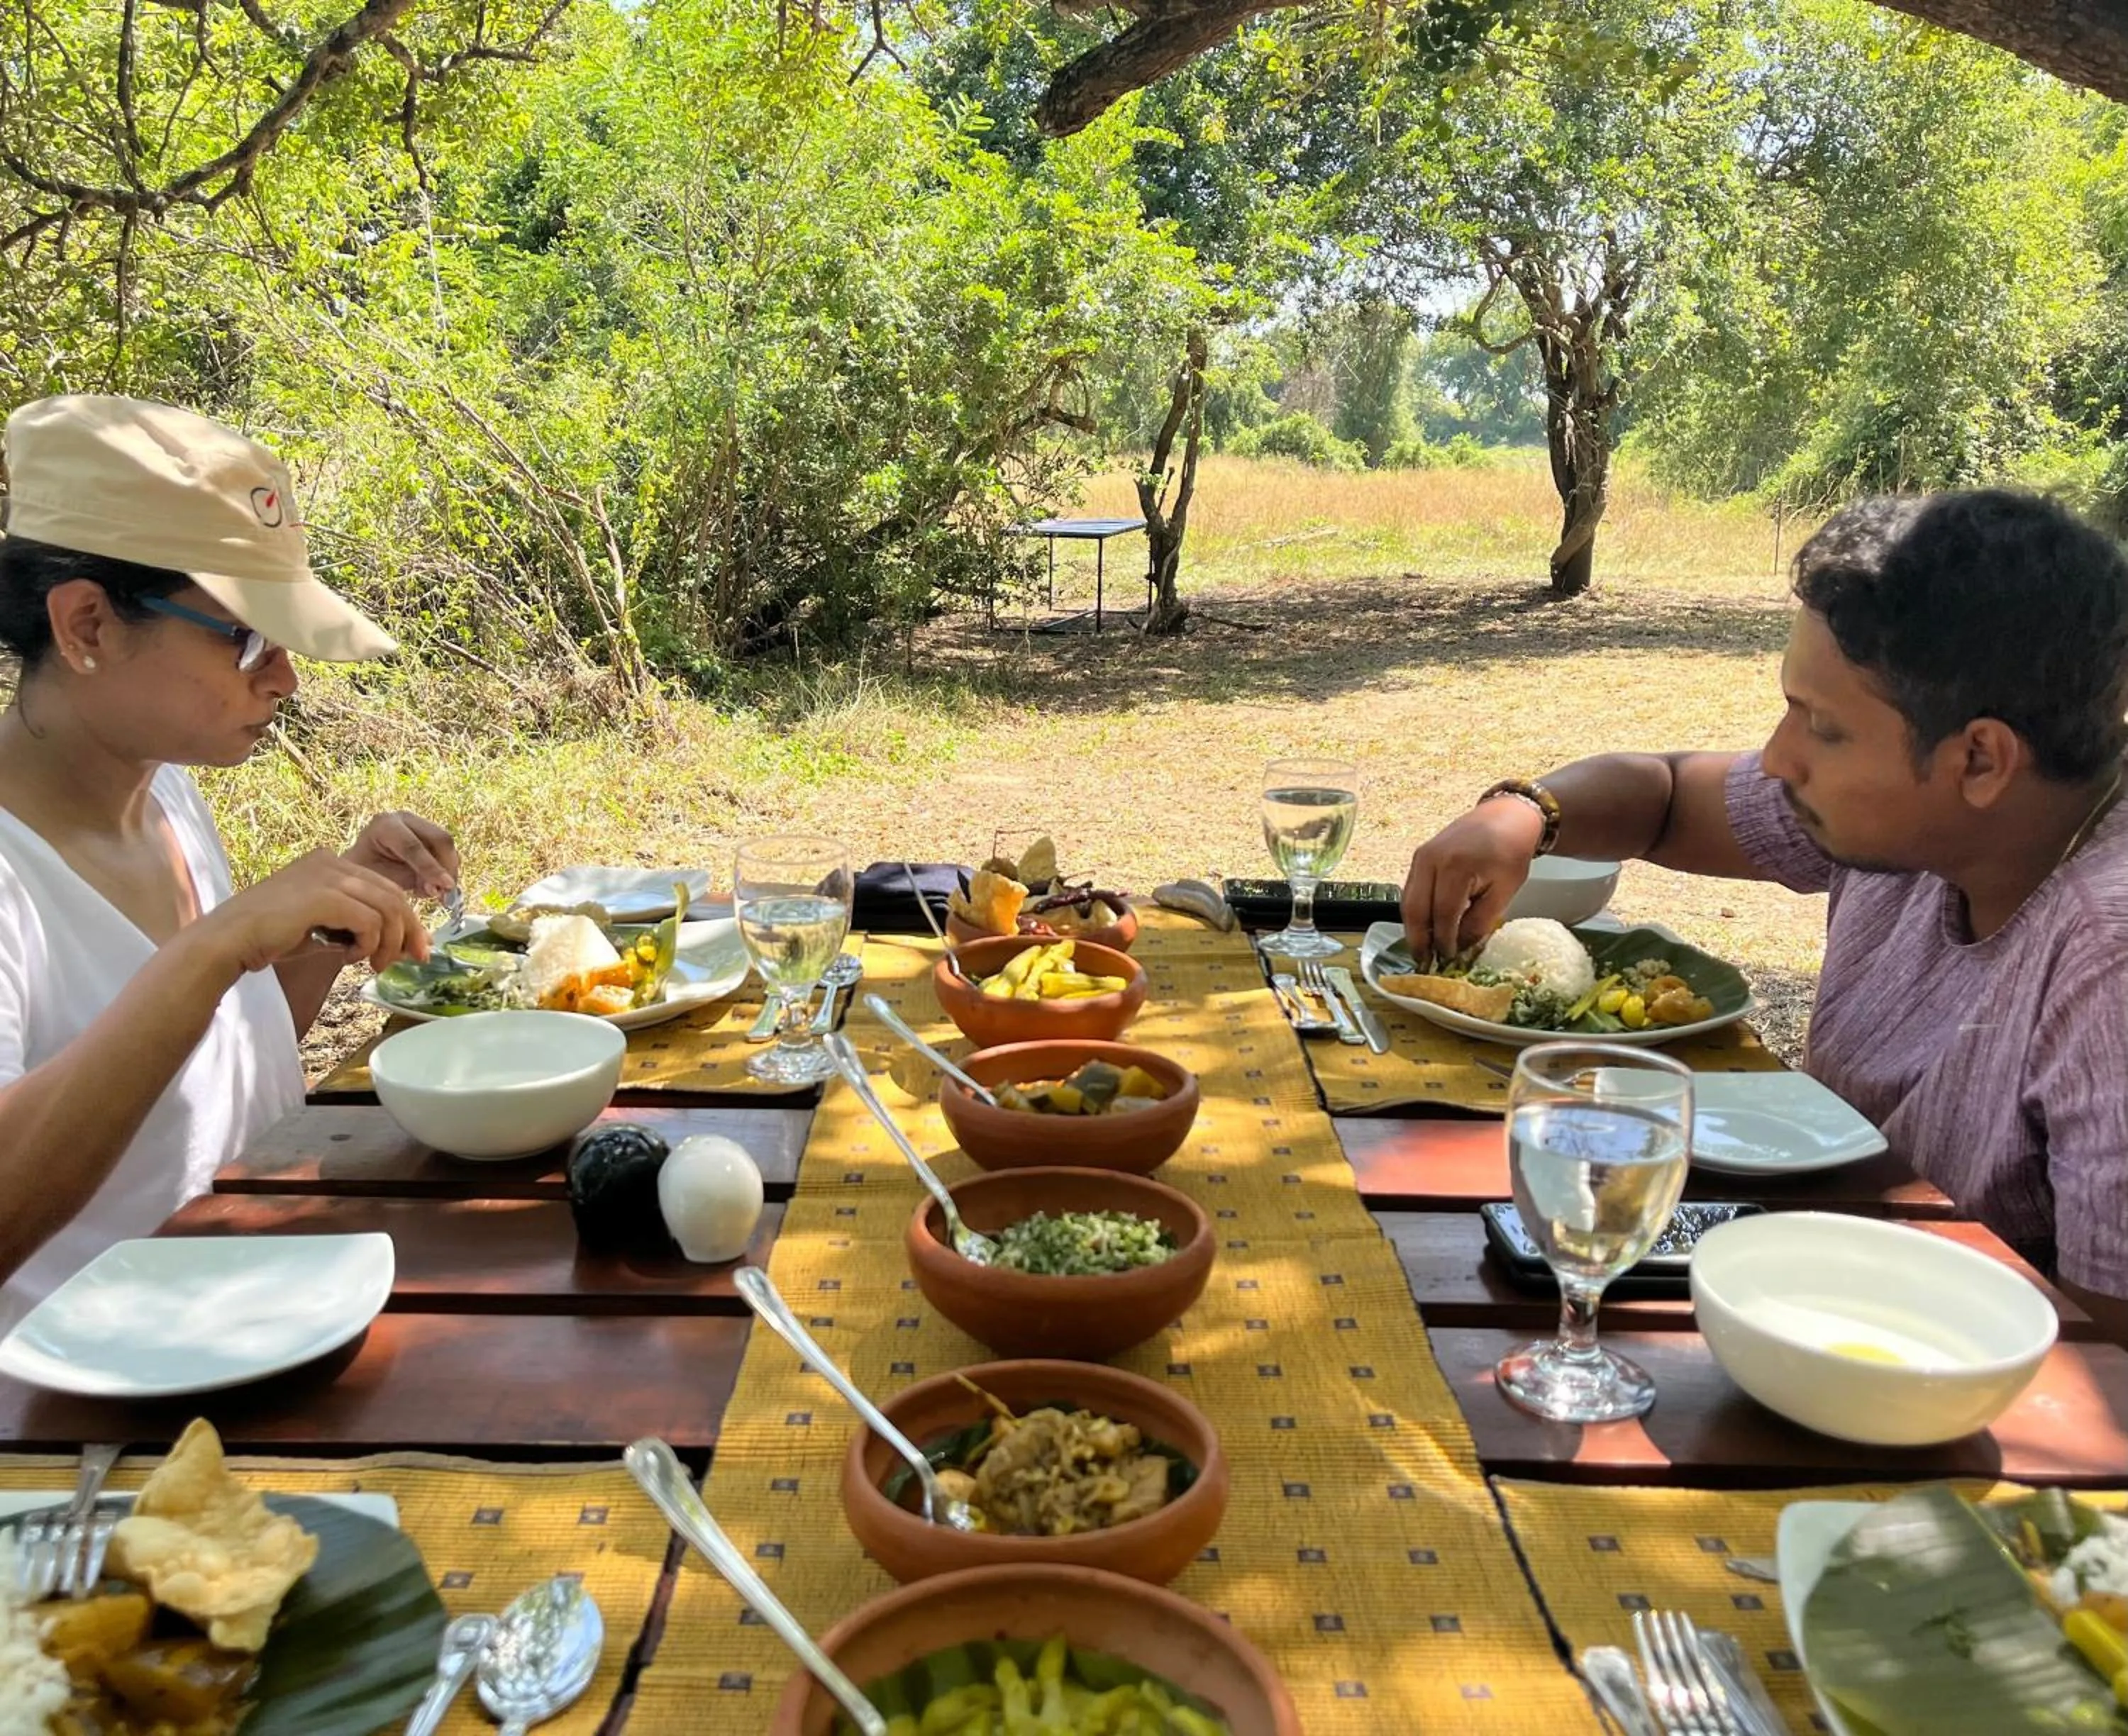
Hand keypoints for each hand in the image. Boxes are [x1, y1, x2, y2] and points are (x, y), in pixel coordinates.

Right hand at [195, 849, 428, 975]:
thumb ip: (355, 926)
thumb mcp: (321, 926)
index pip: (384, 887)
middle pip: (393, 895)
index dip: (407, 919)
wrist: (228, 942)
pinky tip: (350, 958)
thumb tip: (396, 945)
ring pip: (387, 908)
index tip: (416, 948)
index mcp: (329, 863)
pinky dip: (369, 944)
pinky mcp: (323, 896)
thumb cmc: (269, 938)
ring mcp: (326, 875)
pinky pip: (369, 921)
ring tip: (375, 965)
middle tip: (415, 959)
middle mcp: (331, 862)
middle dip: (410, 931)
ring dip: (389, 942)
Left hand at [344, 810, 459, 899]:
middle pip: (439, 839)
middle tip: (446, 893)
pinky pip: (447, 852)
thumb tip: (438, 889)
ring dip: (448, 871)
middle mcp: (404, 818)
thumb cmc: (364, 875)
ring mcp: (419, 823)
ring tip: (435, 893)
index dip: (431, 868)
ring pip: (447, 846)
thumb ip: (409, 881)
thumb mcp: (380, 880)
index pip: (413, 846)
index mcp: (384, 825)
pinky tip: (433, 885)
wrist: (362, 866)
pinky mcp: (429, 834)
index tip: (446, 887)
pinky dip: (446, 871)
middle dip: (446, 867)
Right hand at [1400, 798, 1545, 961]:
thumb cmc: (1510, 852)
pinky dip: (1415, 912)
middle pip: (1415, 909)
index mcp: (1455, 867)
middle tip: (1425, 963)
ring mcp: (1420, 856)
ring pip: (1408, 901)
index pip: (1442, 914)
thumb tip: (1459, 948)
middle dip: (1419, 939)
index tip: (1448, 960)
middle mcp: (1430, 860)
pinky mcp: (1419, 857)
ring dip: (1413, 928)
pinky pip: (1411, 890)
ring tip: (1423, 950)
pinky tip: (1425, 927)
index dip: (1443, 940)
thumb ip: (1480, 921)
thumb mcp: (1505, 891)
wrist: (1504, 816)